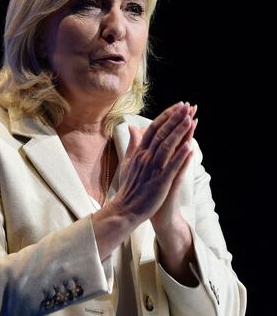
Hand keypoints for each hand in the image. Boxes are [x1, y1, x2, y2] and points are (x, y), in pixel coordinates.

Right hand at [107, 102, 195, 225]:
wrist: (126, 209)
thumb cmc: (129, 187)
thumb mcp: (128, 162)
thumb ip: (133, 144)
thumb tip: (133, 127)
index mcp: (139, 153)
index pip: (153, 129)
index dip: (166, 116)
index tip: (178, 106)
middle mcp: (145, 158)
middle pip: (161, 134)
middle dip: (174, 119)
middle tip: (187, 106)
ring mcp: (152, 169)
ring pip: (166, 147)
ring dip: (178, 132)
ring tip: (190, 119)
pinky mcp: (159, 182)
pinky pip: (171, 167)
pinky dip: (179, 156)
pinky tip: (189, 146)